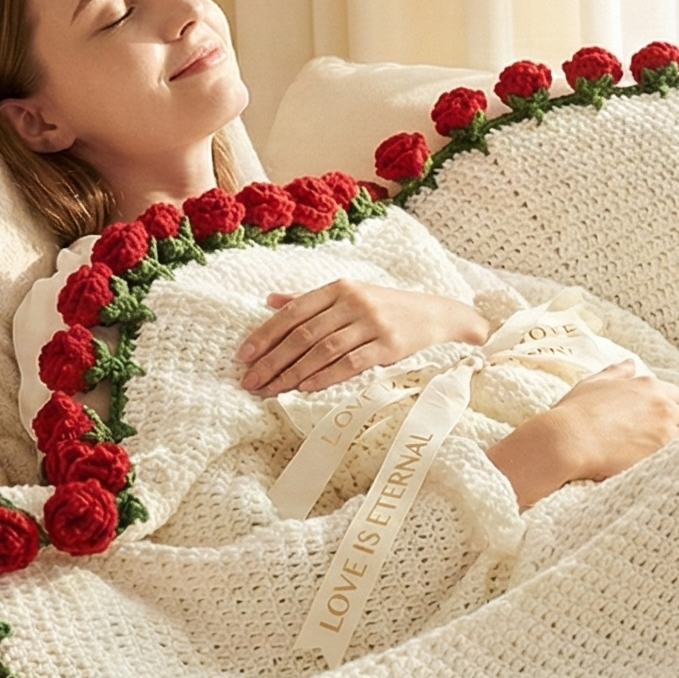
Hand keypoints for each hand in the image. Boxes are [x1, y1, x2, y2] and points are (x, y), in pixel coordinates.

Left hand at [237, 279, 489, 394]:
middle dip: (273, 359)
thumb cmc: (385, 307)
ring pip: (323, 349)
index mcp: (338, 288)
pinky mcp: (388, 345)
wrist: (434, 313)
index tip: (244, 355)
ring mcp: (371, 323)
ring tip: (272, 389)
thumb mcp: (349, 295)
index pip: (293, 312)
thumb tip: (270, 300)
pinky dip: (326, 376)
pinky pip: (350, 362)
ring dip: (293, 372)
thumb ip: (309, 299)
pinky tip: (306, 388)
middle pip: (303, 334)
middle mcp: (352, 302)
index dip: (265, 334)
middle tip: (251, 380)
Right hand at [487, 361, 678, 507]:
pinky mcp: (663, 452)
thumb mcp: (594, 383)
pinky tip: (672, 467)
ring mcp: (665, 429)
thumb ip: (616, 373)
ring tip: (670, 456)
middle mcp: (662, 404)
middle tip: (667, 441)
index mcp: (648, 385)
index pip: (676, 396)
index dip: (670, 409)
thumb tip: (630, 363)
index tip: (661, 421)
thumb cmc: (575, 412)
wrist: (568, 440)